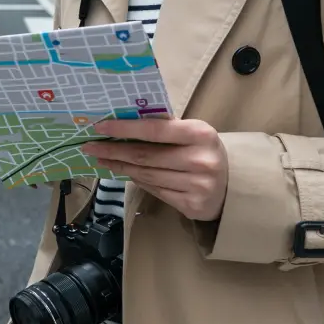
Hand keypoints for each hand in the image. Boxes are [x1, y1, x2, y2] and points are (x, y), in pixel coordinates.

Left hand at [83, 117, 229, 221]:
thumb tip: (124, 118)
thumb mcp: (192, 133)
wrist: (233, 185)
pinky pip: (155, 191)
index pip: (155, 130)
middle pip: (145, 156)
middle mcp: (200, 160)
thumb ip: (165, 126)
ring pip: (147, 175)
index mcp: (200, 134)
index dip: (125, 128)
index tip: (99, 127)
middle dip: (113, 151)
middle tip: (90, 147)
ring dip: (121, 167)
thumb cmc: (203, 151)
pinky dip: (138, 181)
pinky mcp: (192, 205)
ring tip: (103, 159)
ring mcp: (198, 186)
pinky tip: (126, 173)